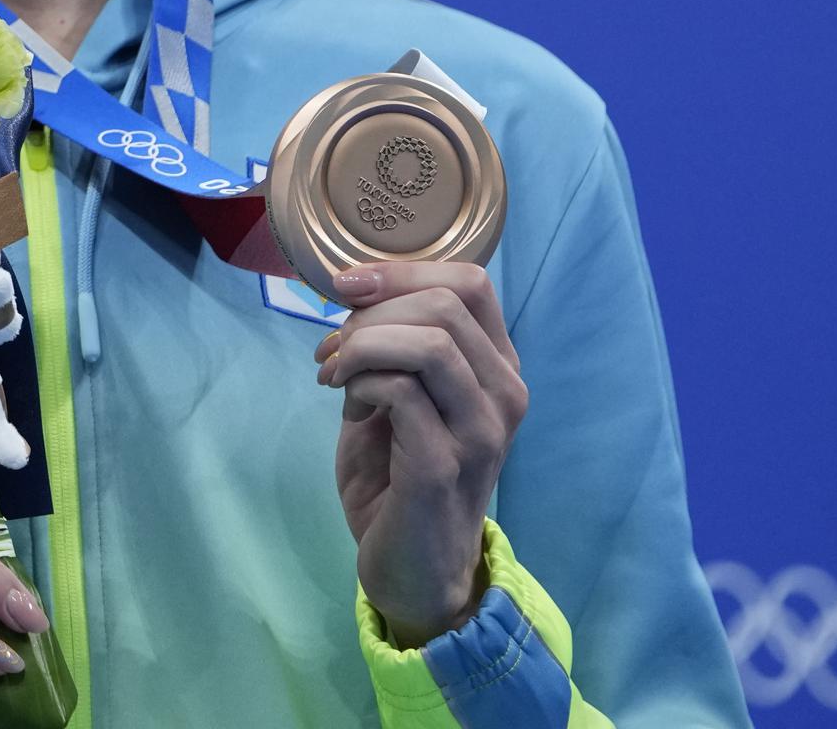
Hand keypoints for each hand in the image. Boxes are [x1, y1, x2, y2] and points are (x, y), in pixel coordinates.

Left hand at [319, 261, 526, 643]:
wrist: (411, 565)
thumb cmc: (399, 473)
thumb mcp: (395, 393)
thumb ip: (390, 342)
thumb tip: (355, 289)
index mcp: (496, 368)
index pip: (471, 283)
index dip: (401, 271)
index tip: (346, 288)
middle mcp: (504, 394)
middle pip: (443, 304)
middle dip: (370, 314)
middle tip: (332, 350)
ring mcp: (482, 431)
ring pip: (427, 343)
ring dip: (362, 347)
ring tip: (335, 376)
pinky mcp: (446, 464)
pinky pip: (401, 390)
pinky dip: (361, 382)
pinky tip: (348, 404)